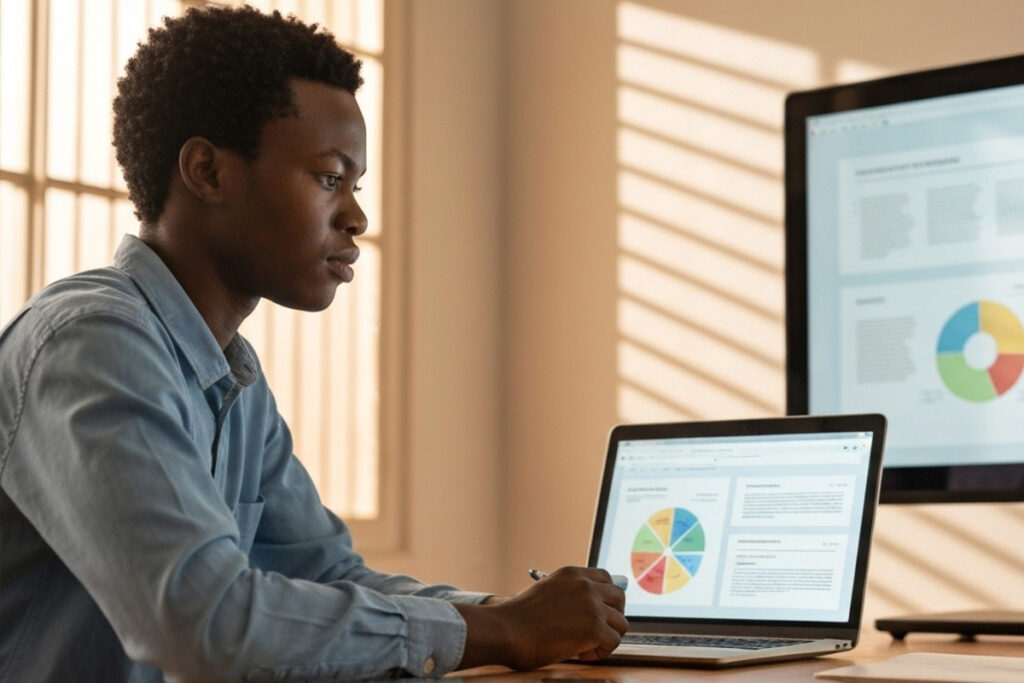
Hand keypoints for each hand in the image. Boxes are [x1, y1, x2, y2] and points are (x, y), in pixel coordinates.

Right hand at [455, 566, 627, 669]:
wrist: (506, 630)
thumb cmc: (518, 618)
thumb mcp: (545, 591)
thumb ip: (567, 594)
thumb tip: (583, 610)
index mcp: (572, 574)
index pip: (605, 578)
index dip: (606, 597)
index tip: (601, 611)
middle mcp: (585, 585)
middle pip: (619, 598)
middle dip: (613, 616)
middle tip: (598, 632)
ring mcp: (592, 605)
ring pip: (620, 622)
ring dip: (607, 637)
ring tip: (586, 647)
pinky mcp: (595, 627)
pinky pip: (613, 641)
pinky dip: (602, 652)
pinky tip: (582, 655)